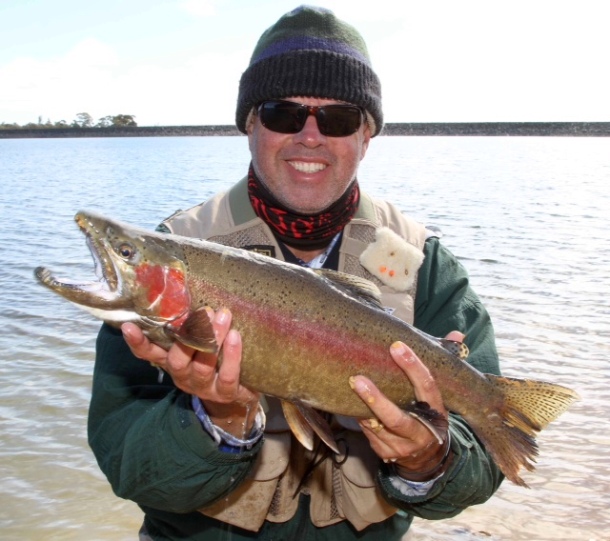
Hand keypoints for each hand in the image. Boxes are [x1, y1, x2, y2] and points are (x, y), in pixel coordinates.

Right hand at [122, 308, 259, 437]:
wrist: (239, 392)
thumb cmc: (216, 359)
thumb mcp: (201, 344)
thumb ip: (194, 327)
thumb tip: (192, 295)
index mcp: (173, 362)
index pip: (149, 354)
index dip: (138, 343)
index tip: (129, 326)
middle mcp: (184, 376)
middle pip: (178, 360)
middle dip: (190, 334)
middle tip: (205, 311)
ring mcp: (203, 387)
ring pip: (203, 366)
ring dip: (213, 338)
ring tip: (223, 316)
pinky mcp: (225, 393)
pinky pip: (227, 375)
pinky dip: (231, 355)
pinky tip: (235, 336)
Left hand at [350, 331, 463, 480]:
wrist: (428, 457)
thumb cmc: (430, 414)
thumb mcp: (439, 395)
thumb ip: (442, 364)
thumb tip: (457, 333)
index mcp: (437, 412)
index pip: (427, 387)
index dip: (413, 367)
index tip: (396, 346)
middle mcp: (422, 433)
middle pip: (396, 418)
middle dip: (376, 399)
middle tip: (357, 379)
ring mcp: (403, 447)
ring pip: (378, 427)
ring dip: (362, 408)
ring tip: (349, 385)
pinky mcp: (386, 453)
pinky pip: (369, 434)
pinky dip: (360, 417)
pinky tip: (350, 403)